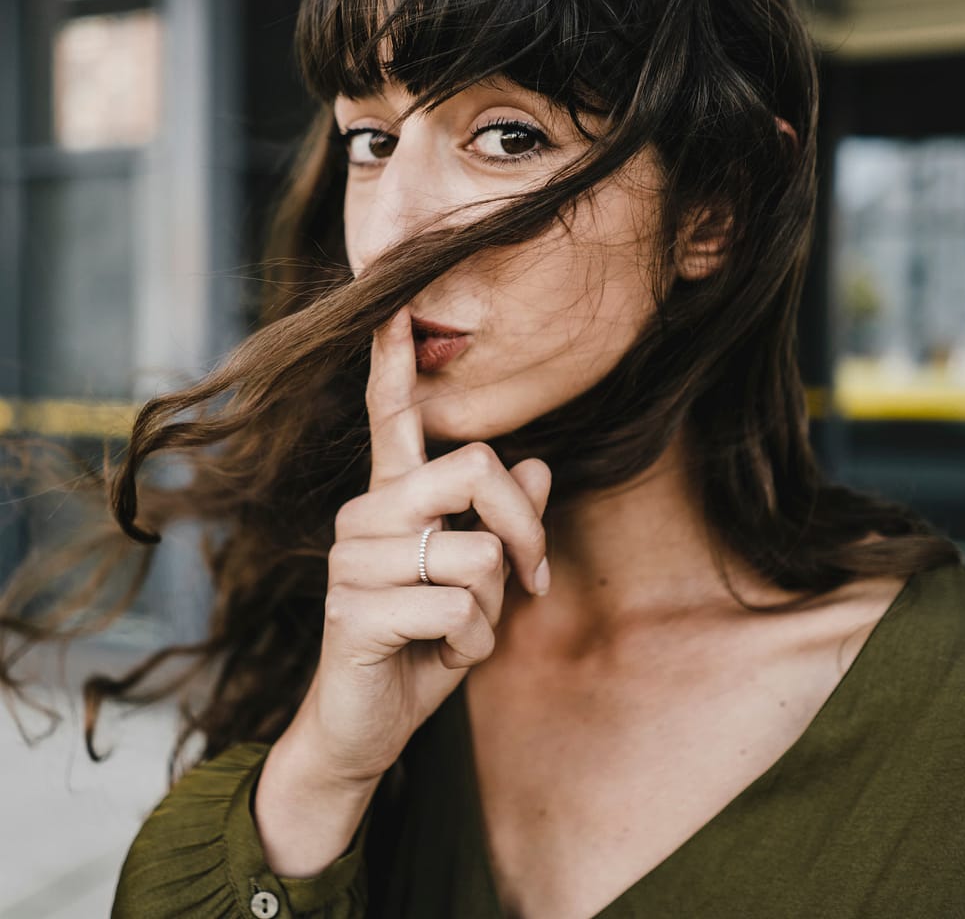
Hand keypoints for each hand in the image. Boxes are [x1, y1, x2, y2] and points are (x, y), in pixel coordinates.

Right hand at [283, 306, 551, 785]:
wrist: (368, 726)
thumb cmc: (425, 642)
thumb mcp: (478, 583)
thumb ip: (500, 525)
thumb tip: (539, 466)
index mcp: (393, 500)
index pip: (392, 420)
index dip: (394, 365)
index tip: (396, 308)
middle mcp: (366, 515)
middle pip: (475, 468)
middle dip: (526, 528)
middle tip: (533, 578)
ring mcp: (355, 560)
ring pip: (478, 554)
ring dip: (493, 609)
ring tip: (459, 629)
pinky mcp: (356, 609)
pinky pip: (460, 610)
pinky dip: (473, 645)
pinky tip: (440, 655)